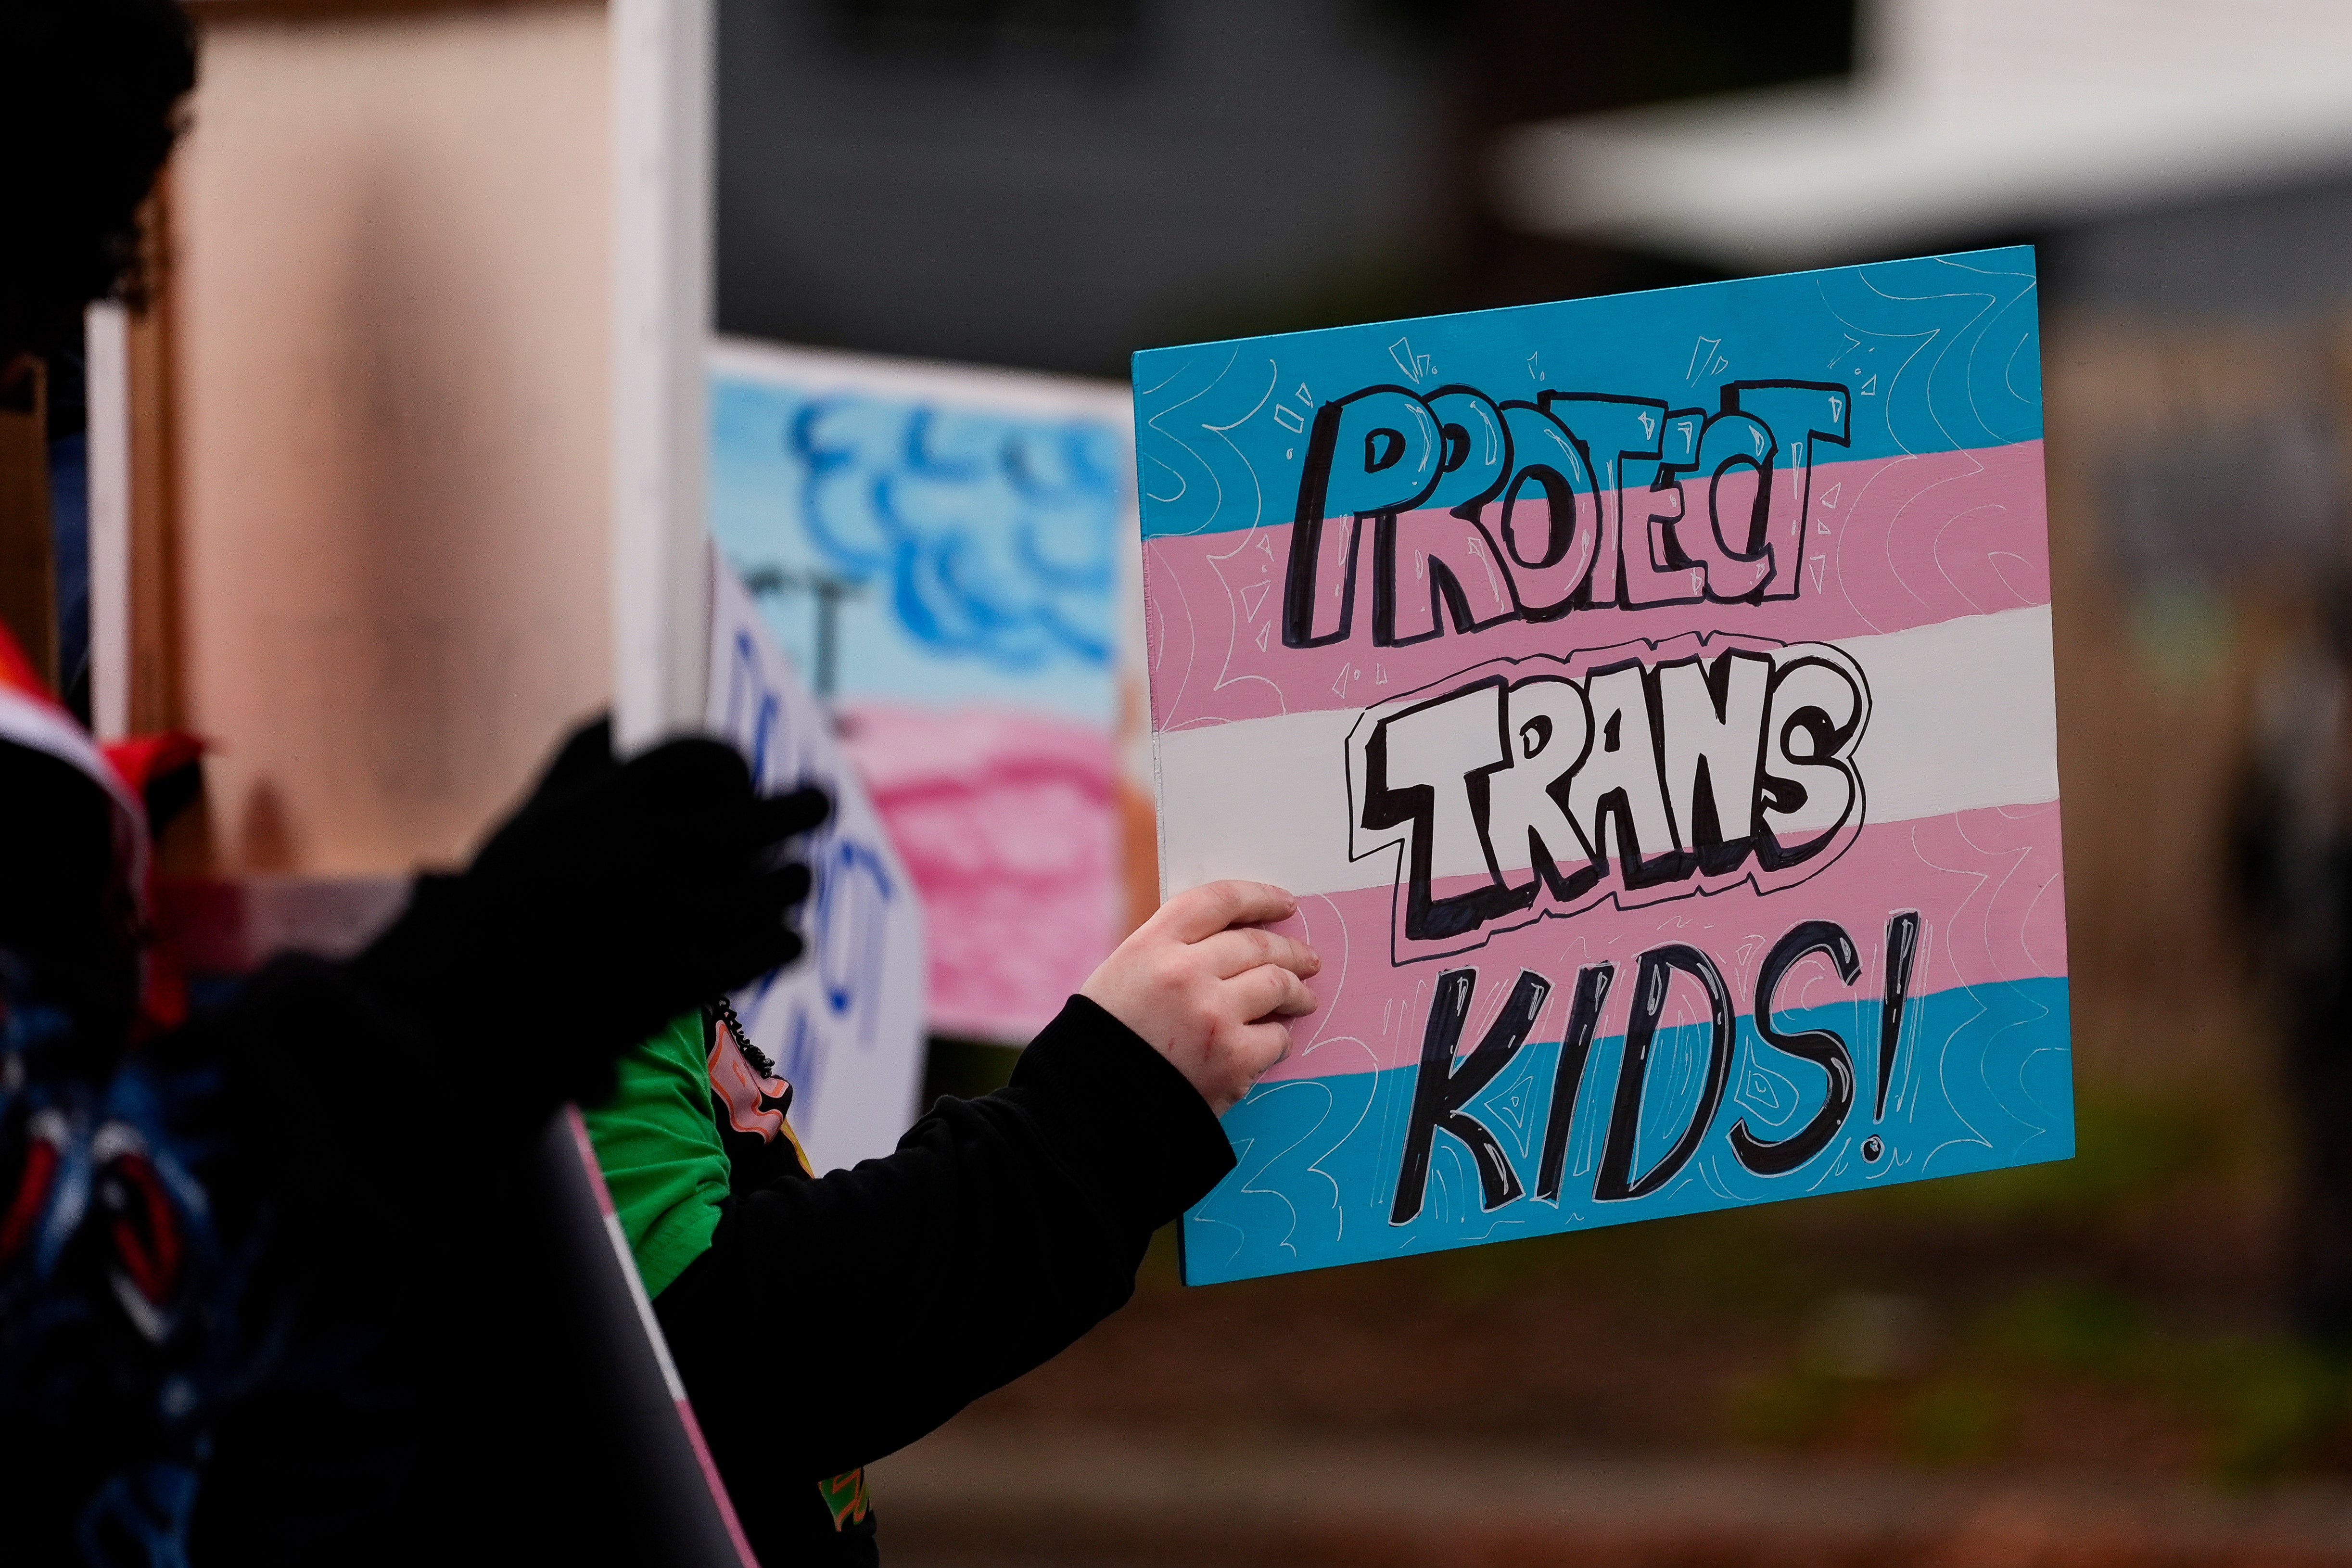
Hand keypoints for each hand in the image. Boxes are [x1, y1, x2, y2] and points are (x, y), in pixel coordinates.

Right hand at [362, 717, 830, 1062]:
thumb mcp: (537, 811)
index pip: (713, 756)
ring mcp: (675, 915)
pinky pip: (776, 944)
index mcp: (612, 800)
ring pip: (782, 882)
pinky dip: (781, 938)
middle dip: (806, 807)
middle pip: (774, 813)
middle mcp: (651, 850)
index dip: (735, 765)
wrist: (468, 1004)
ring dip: (789, 880)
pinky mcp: (689, 979)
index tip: (741, 778)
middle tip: (819, 805)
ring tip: (790, 879)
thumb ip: (588, 751)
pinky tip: (776, 935)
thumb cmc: (504, 899)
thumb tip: (633, 705)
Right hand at [1080, 880, 1319, 1114]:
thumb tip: (1235, 943)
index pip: (1220, 901)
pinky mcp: (1233, 1058)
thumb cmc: (1106, 1042)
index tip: (1285, 904)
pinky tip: (1276, 1043)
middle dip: (1290, 950)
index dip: (1260, 898)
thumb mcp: (1124, 976)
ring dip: (1297, 991)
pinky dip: (1280, 1039)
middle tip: (1308, 959)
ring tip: (1304, 998)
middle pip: (1257, 943)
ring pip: (1277, 983)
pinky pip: (1277, 1037)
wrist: (1092, 1110)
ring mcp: (1212, 1014)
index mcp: (1152, 945)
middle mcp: (1184, 972)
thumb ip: (1172, 953)